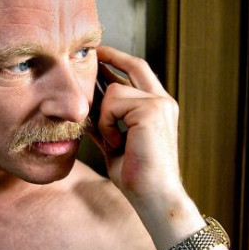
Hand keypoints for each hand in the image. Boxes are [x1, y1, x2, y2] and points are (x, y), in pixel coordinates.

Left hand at [91, 46, 184, 206]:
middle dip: (111, 56)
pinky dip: (107, 125)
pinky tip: (117, 144)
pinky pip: (113, 104)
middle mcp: (163, 102)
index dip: (119, 61)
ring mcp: (159, 103)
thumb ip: (105, 122)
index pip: (139, 73)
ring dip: (104, 116)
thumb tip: (86, 106)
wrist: (154, 197)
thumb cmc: (136, 176)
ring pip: (114, 90)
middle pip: (135, 65)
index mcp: (157, 108)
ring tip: (113, 141)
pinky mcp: (151, 110)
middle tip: (92, 52)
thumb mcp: (114, 142)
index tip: (101, 54)